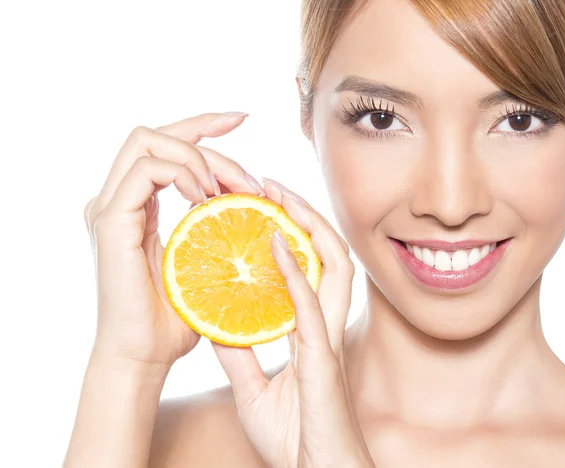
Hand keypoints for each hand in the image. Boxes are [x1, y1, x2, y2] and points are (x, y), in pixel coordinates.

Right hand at [84, 112, 265, 367]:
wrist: (144, 356)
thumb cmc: (175, 317)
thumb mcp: (202, 262)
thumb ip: (212, 228)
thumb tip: (244, 201)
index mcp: (136, 205)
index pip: (166, 147)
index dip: (204, 124)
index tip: (242, 118)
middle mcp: (117, 199)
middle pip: (158, 135)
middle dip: (208, 138)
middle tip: (248, 177)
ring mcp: (109, 206)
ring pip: (148, 141)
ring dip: (198, 157)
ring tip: (227, 191)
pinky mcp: (110, 218)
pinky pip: (146, 169)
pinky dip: (183, 173)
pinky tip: (208, 200)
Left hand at [213, 179, 374, 467]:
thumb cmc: (294, 438)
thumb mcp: (252, 388)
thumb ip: (238, 353)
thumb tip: (213, 323)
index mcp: (311, 330)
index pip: (308, 269)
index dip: (291, 234)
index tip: (261, 207)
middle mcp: (325, 325)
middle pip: (326, 254)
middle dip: (303, 215)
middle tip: (270, 185)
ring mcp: (327, 337)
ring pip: (332, 266)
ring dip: (307, 227)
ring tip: (278, 196)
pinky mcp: (323, 357)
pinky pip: (313, 304)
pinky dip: (296, 271)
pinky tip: (277, 243)